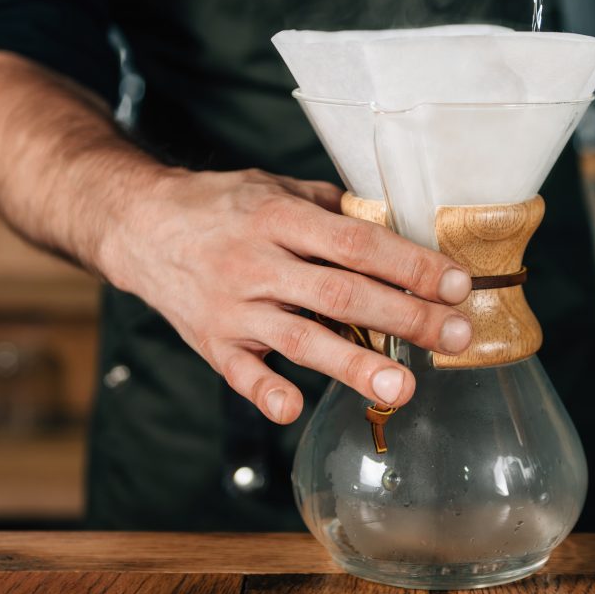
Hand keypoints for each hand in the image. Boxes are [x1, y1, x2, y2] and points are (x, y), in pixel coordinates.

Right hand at [103, 168, 474, 424]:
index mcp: (278, 217)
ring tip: (403, 388)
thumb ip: (328, 207)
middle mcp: (256, 262)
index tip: (458, 283)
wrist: (136, 224)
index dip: (410, 264)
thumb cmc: (219, 205)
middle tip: (458, 337)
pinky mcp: (209, 342)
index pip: (357, 243)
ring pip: (299, 339)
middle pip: (341, 294)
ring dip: (354, 366)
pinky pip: (239, 374)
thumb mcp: (272, 185)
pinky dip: (266, 392)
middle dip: (406, 317)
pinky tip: (295, 408)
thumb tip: (391, 221)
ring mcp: (231, 306)